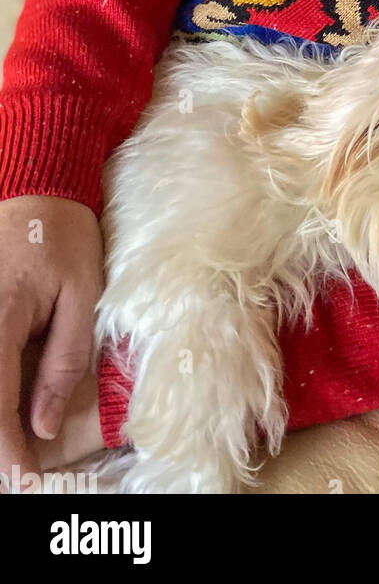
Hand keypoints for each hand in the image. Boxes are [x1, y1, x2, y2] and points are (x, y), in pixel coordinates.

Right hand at [0, 195, 103, 487]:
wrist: (32, 187)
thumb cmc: (63, 235)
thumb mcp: (83, 294)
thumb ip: (63, 360)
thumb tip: (42, 424)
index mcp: (0, 316)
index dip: (6, 448)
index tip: (22, 481)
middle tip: (18, 472)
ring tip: (16, 446)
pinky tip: (8, 407)